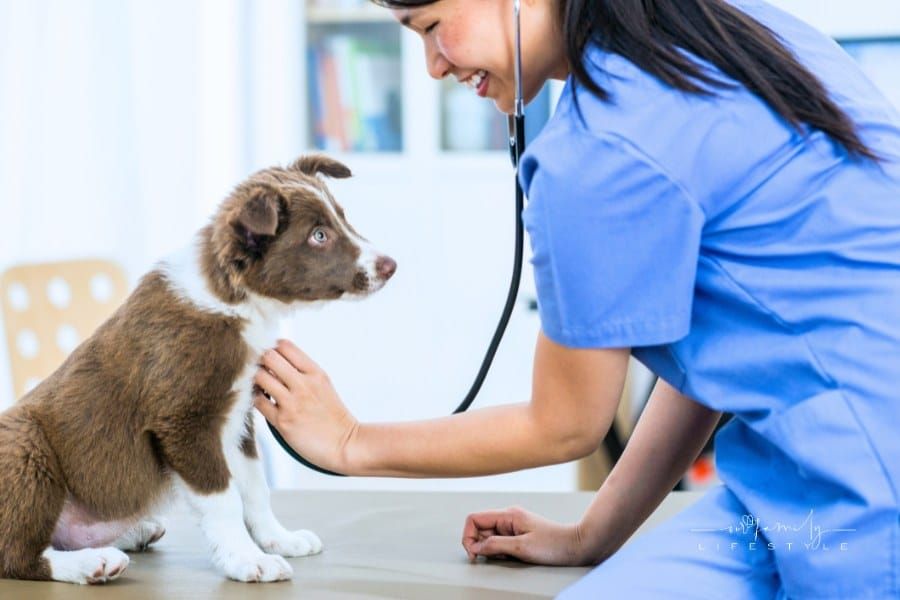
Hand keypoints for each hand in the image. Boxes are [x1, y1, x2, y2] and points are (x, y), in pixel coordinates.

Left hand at [252, 339, 358, 473]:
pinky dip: (255, 398)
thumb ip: (303, 372)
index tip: (270, 358)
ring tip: (260, 387)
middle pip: (268, 356)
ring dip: (255, 379)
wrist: (345, 444)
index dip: (272, 348)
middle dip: (260, 361)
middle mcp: (303, 384)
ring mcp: (292, 402)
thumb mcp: (324, 385)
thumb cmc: (334, 417)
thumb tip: (277, 362)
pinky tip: (262, 401)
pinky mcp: (282, 421)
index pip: (285, 346)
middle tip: (260, 370)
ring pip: (259, 377)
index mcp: (315, 372)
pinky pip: (257, 402)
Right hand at [462, 506, 592, 565]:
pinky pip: (500, 542)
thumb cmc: (553, 545)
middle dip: (481, 545)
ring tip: (509, 556)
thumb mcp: (521, 548)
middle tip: (494, 557)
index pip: (474, 519)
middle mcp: (508, 517)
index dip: (468, 536)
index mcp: (507, 515)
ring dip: (492, 549)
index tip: (474, 553)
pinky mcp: (518, 534)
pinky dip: (500, 551)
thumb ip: (495, 545)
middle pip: (480, 528)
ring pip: (489, 537)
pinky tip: (512, 556)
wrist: (576, 546)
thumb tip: (474, 548)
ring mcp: (513, 525)